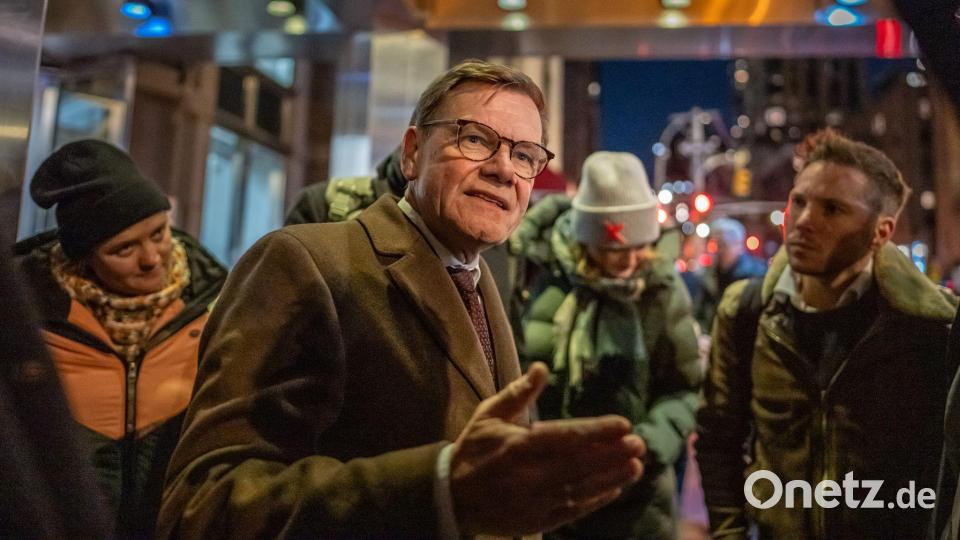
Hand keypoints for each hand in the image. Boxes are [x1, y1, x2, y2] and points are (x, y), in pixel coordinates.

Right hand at [449, 362, 644, 535]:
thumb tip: (542, 368)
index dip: (596, 432)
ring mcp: (535, 501)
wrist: (452, 498)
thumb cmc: (473, 450)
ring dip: (611, 478)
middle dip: (611, 454)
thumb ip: (518, 394)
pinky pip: (573, 510)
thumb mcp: (488, 416)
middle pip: (579, 465)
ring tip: (636, 465)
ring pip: (581, 489)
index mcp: (517, 447)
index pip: (564, 438)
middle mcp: (529, 476)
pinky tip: (615, 488)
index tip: (623, 424)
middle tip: (639, 443)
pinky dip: (596, 500)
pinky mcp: (538, 521)